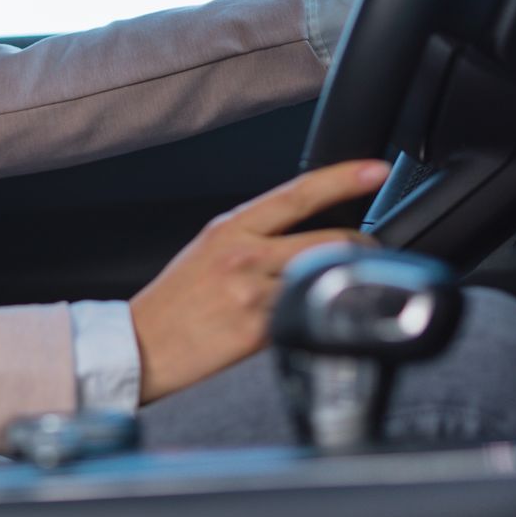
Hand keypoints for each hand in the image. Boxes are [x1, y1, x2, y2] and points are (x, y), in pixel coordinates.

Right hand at [129, 159, 389, 402]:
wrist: (139, 347)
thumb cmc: (174, 302)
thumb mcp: (207, 250)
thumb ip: (254, 236)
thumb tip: (305, 232)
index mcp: (230, 228)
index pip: (297, 193)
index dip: (343, 178)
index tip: (376, 169)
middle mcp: (243, 255)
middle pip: (329, 239)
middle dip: (363, 246)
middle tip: (371, 253)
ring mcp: (252, 292)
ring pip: (326, 276)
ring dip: (347, 281)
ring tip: (345, 287)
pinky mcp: (258, 331)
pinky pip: (308, 314)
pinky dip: (322, 314)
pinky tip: (315, 319)